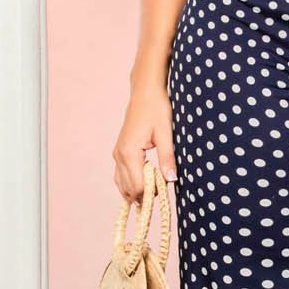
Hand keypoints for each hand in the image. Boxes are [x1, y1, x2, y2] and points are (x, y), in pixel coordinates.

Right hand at [112, 82, 176, 203]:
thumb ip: (167, 158)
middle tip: (161, 194)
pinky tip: (143, 184)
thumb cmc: (156, 109)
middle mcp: (119, 155)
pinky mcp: (120, 151)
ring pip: (122, 184)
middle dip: (144, 195)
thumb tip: (171, 180)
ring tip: (153, 192)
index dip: (152, 193)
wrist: (145, 93)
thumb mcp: (165, 134)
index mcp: (129, 152)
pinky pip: (121, 175)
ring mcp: (117, 153)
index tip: (166, 190)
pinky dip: (130, 183)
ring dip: (136, 191)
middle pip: (128, 188)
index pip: (138, 186)